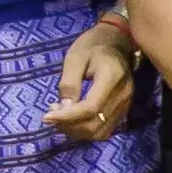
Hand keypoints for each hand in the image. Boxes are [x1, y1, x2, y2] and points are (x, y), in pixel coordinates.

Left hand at [46, 23, 137, 143]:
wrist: (118, 41)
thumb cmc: (93, 45)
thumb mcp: (75, 58)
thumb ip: (69, 83)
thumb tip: (63, 108)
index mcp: (111, 77)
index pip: (90, 107)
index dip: (67, 117)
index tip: (45, 117)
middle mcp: (122, 95)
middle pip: (95, 124)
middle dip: (69, 126)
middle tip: (51, 115)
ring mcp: (125, 104)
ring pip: (99, 132)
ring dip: (76, 131)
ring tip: (60, 119)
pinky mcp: (123, 110)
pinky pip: (104, 130)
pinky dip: (86, 131)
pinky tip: (73, 121)